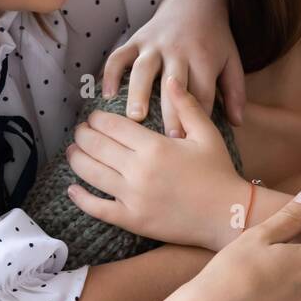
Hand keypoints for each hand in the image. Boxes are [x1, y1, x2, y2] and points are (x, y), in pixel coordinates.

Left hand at [67, 75, 245, 250]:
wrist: (227, 214)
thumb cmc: (219, 171)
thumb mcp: (206, 133)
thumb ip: (186, 104)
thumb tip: (170, 79)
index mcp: (155, 146)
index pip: (112, 126)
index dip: (97, 119)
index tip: (92, 117)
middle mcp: (139, 170)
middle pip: (97, 146)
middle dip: (83, 136)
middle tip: (79, 131)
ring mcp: (133, 197)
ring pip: (91, 174)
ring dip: (77, 160)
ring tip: (73, 151)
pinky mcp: (132, 220)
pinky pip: (98, 208)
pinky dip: (81, 198)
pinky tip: (72, 189)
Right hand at [102, 0, 243, 136]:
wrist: (195, 2)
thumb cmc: (214, 40)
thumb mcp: (232, 61)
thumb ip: (235, 92)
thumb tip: (237, 123)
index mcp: (204, 58)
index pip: (200, 93)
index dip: (196, 118)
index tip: (189, 143)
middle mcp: (179, 51)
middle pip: (173, 85)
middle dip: (170, 112)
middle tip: (165, 140)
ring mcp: (155, 44)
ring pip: (143, 69)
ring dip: (138, 93)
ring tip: (133, 118)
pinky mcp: (137, 39)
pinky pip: (120, 55)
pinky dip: (111, 74)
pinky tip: (106, 95)